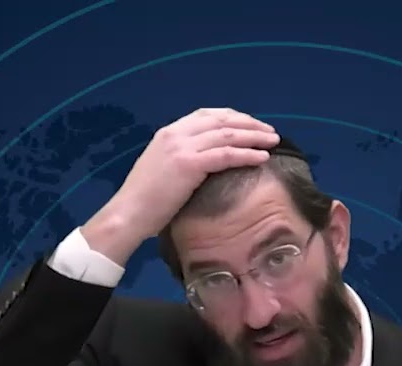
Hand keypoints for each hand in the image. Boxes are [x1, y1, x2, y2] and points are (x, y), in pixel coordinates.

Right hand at [82, 107, 279, 262]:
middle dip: (249, 123)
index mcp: (169, 132)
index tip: (251, 124)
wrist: (128, 213)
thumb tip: (208, 162)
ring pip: (227, 135)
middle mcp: (176, 133)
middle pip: (222, 120)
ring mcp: (182, 147)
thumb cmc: (145, 200)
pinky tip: (262, 157)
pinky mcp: (189, 164)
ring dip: (254, 136)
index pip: (207, 115)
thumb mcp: (164, 169)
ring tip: (273, 141)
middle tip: (270, 131)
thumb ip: (184, 158)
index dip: (233, 117)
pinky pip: (226, 155)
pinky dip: (247, 154)